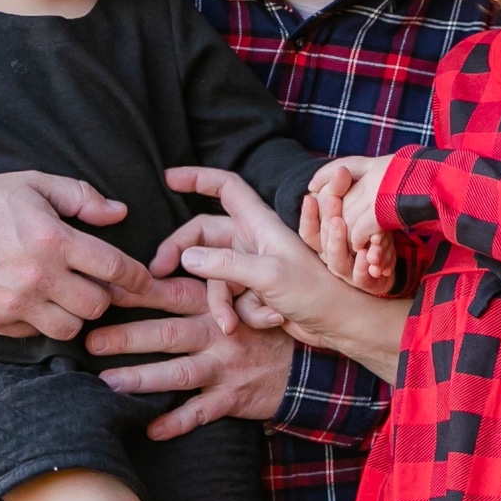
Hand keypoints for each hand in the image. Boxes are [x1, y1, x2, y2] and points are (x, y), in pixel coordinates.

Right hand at [0, 169, 155, 343]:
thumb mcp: (35, 184)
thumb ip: (81, 197)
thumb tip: (120, 212)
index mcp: (53, 240)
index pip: (114, 268)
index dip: (137, 277)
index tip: (144, 280)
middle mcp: (37, 276)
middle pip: (97, 305)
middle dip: (103, 296)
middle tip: (94, 283)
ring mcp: (15, 303)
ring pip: (71, 328)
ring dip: (75, 314)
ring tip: (66, 295)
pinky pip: (36, 334)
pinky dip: (41, 322)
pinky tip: (34, 301)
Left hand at [86, 247, 299, 439]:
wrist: (304, 365)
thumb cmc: (258, 329)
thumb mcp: (236, 300)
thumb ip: (199, 290)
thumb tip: (151, 276)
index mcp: (215, 307)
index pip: (171, 294)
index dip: (137, 292)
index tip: (104, 291)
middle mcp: (218, 334)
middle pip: (167, 334)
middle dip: (127, 338)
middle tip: (90, 342)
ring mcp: (225, 367)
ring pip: (179, 373)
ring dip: (142, 379)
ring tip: (107, 384)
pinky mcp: (233, 397)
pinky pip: (202, 412)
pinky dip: (177, 421)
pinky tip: (151, 428)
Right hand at [155, 166, 409, 382]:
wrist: (341, 324)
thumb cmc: (316, 290)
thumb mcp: (268, 275)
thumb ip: (224, 265)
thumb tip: (186, 258)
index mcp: (258, 223)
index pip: (224, 186)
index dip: (197, 177)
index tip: (167, 176)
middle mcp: (253, 240)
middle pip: (203, 236)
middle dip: (182, 255)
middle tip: (158, 274)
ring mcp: (253, 266)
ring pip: (214, 277)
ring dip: (221, 303)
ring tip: (231, 323)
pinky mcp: (256, 292)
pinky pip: (233, 299)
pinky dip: (245, 313)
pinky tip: (270, 319)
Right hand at [299, 186, 396, 296]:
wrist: (393, 255)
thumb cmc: (369, 224)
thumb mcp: (358, 202)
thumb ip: (347, 188)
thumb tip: (342, 171)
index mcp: (325, 240)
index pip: (309, 229)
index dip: (308, 214)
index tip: (310, 196)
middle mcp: (332, 256)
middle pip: (322, 241)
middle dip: (326, 219)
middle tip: (332, 199)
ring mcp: (348, 270)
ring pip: (337, 260)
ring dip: (338, 242)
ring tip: (341, 224)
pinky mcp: (366, 281)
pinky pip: (361, 277)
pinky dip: (363, 266)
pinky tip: (368, 254)